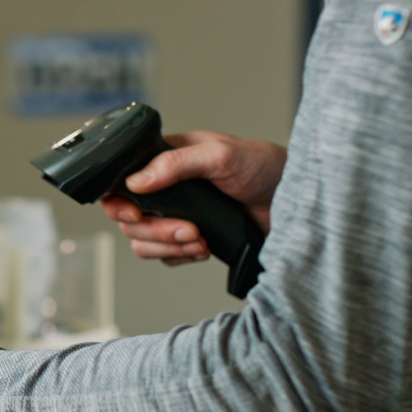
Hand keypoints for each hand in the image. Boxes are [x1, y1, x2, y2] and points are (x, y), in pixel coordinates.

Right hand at [100, 130, 285, 264]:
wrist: (294, 202)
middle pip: (129, 218)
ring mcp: (175, 214)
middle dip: (155, 230)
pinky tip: (204, 247)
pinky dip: (181, 256)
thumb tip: (138, 180)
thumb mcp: (221, 155)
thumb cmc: (263, 167)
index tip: (134, 213)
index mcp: (165, 160)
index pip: (121, 180)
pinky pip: (165, 255)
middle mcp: (165, 188)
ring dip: (167, 246)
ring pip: (143, 240)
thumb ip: (176, 163)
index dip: (118, 201)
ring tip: (198, 240)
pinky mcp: (188, 237)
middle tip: (187, 229)